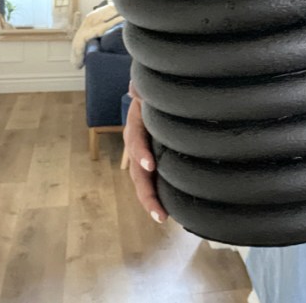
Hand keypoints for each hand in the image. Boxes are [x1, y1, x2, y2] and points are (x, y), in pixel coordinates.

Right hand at [124, 87, 167, 223]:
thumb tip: (135, 88)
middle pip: (137, 171)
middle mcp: (136, 144)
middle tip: (159, 213)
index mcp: (136, 124)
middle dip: (146, 193)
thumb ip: (142, 89)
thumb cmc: (154, 92)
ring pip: (142, 181)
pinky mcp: (153, 162)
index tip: (150, 166)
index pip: (135, 140)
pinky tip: (170, 211)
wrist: (154, 96)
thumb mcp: (149, 88)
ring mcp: (143, 155)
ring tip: (162, 217)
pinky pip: (153, 181)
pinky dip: (158, 196)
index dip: (140, 153)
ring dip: (151, 200)